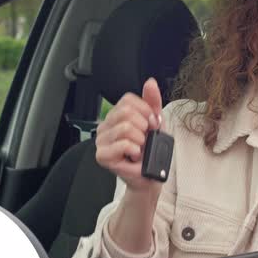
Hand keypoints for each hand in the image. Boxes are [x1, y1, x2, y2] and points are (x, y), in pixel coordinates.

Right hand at [95, 78, 163, 198]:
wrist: (149, 175)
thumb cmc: (150, 151)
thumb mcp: (155, 122)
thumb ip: (152, 102)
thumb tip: (150, 82)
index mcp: (116, 115)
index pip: (128, 100)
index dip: (145, 110)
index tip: (152, 124)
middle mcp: (105, 125)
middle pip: (126, 112)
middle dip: (144, 126)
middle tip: (146, 138)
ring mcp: (101, 140)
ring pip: (125, 127)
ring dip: (140, 140)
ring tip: (139, 148)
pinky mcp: (102, 155)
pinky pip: (123, 143)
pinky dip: (135, 150)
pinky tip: (134, 156)